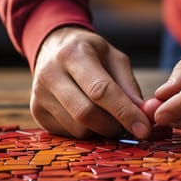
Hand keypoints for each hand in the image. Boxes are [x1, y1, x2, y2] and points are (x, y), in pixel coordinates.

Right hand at [30, 26, 151, 138]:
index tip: (144, 129)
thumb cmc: (91, 53)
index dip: (125, 112)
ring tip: (109, 117)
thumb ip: (129, 85)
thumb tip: (144, 114)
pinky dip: (86, 132)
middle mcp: (50, 74)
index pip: (100, 90)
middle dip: (113, 126)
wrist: (53, 47)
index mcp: (73, 54)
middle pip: (86, 114)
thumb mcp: (114, 58)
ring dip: (100, 131)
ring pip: (77, 129)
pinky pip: (68, 134)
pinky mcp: (36, 112)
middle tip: (128, 125)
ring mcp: (39, 95)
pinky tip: (90, 118)